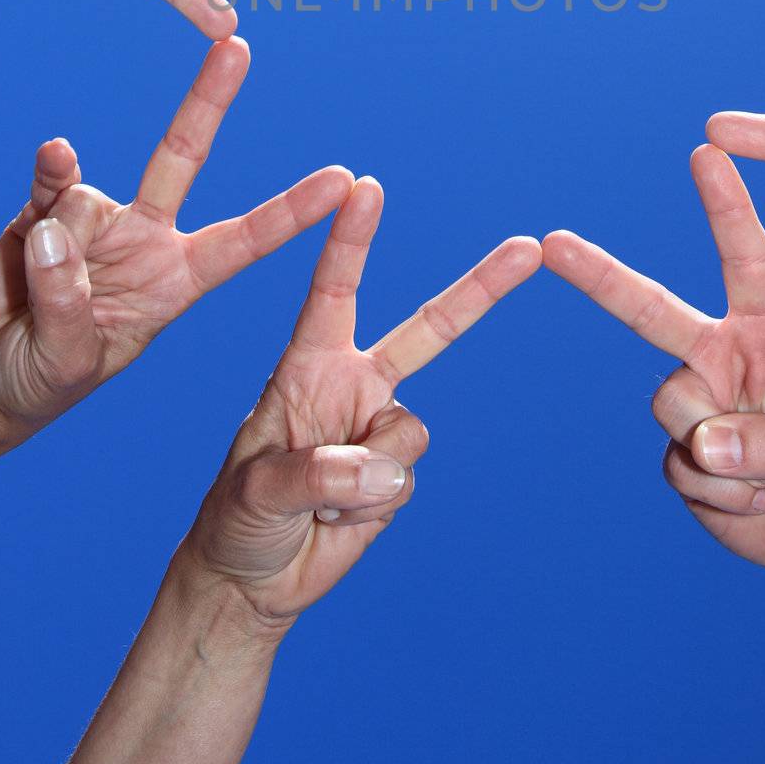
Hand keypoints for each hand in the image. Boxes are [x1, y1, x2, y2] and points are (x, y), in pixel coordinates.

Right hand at [0, 38, 351, 453]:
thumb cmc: (39, 383)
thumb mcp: (67, 362)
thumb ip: (67, 302)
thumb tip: (59, 230)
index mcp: (175, 282)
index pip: (243, 241)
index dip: (293, 211)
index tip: (344, 180)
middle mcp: (143, 240)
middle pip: (182, 157)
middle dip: (209, 100)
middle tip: (237, 45)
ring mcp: (94, 220)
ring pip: (90, 193)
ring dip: (63, 232)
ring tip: (32, 290)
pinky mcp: (43, 211)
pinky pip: (52, 180)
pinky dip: (49, 172)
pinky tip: (49, 163)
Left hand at [181, 178, 539, 625]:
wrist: (251, 578)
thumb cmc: (236, 519)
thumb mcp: (254, 490)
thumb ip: (316, 474)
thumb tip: (384, 474)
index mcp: (307, 365)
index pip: (333, 291)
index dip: (351, 239)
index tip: (365, 186)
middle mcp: (353, 386)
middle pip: (429, 330)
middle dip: (480, 288)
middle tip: (528, 248)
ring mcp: (379, 430)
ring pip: (410, 435)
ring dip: (365, 477)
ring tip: (316, 501)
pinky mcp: (394, 478)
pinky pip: (404, 484)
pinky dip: (369, 511)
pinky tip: (335, 523)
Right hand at [543, 146, 764, 580]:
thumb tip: (702, 441)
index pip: (748, 260)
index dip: (727, 207)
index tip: (707, 150)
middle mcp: (727, 357)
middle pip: (651, 310)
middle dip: (600, 276)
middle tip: (554, 243)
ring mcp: (702, 405)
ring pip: (672, 405)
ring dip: (718, 452)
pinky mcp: (685, 456)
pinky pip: (679, 467)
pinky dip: (720, 497)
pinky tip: (754, 501)